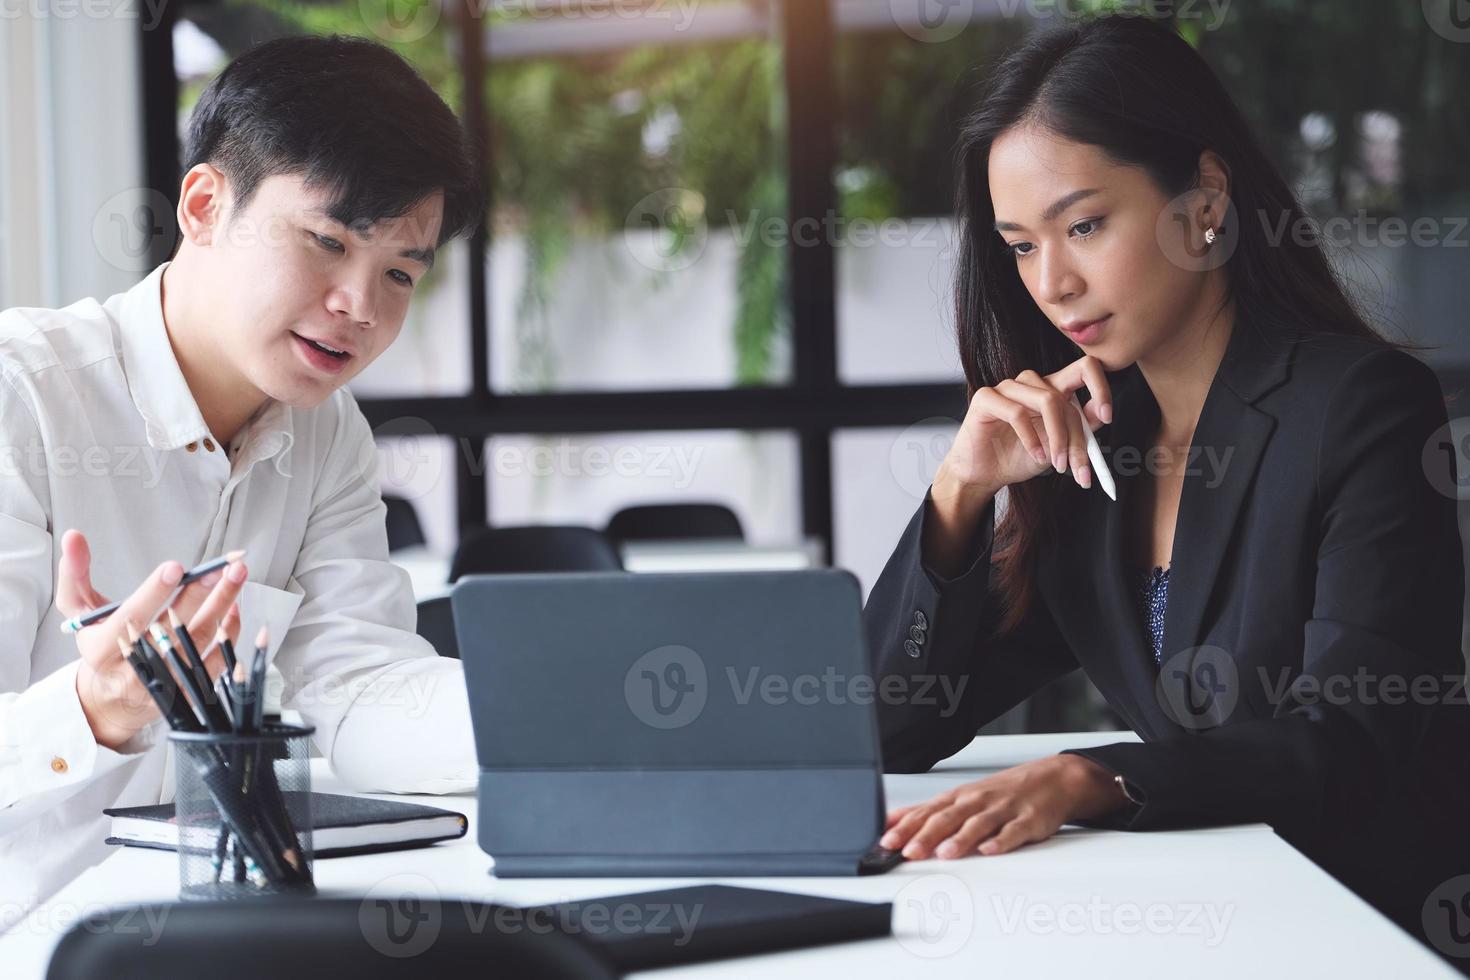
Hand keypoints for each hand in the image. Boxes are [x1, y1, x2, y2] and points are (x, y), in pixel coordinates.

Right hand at [57, 530, 247, 748]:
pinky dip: (229, 632)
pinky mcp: (189, 690)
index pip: (131, 617)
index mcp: (102, 648)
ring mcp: (165, 681)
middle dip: (199, 594)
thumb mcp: (78, 611)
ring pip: (200, 640)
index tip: (175, 568)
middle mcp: (135, 667)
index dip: (154, 593)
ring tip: (236, 574)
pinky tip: (234, 607)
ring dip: (222, 605)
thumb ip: (74, 574)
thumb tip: (74, 536)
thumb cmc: (100, 645)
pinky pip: (217, 661)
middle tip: (220, 568)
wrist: (113, 698)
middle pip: (173, 628)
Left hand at [879, 754, 1128, 859]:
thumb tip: (891, 821)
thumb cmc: (1001, 792)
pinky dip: (1001, 841)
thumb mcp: (961, 798)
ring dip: (960, 839)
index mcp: (958, 798)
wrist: (1051, 779)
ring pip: (978, 824)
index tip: (885, 841)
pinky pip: (1014, 831)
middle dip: (925, 835)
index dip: (905, 827)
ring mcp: (1003, 810)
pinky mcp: (1028, 820)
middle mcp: (977, 801)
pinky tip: (990, 850)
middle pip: (947, 818)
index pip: (926, 813)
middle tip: (908, 852)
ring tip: (944, 853)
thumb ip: (927, 812)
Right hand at [935, 354, 1112, 502]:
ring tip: (1056, 464)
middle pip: (1065, 393)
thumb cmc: (1019, 457)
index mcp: (1051, 388)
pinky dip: (1031, 438)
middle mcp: (1030, 383)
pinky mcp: (986, 398)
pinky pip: (1017, 412)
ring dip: (1057, 437)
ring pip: (1047, 401)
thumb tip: (1102, 415)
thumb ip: (1080, 429)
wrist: (984, 475)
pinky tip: (1035, 455)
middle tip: (1080, 468)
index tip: (1106, 416)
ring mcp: (1007, 387)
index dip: (1100, 388)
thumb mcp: (1059, 447)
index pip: (1084, 368)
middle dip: (1077, 436)